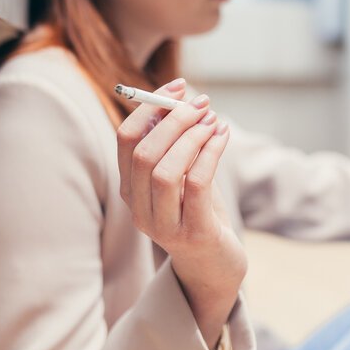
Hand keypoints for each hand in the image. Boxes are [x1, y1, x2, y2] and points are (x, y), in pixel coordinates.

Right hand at [116, 79, 246, 344]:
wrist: (215, 264)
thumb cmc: (199, 211)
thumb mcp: (183, 172)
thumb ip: (176, 141)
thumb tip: (180, 95)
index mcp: (130, 187)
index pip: (126, 139)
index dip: (150, 106)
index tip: (178, 86)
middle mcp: (138, 207)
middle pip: (143, 153)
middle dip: (174, 120)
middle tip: (202, 103)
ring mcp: (163, 225)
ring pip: (164, 171)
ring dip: (192, 138)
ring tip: (214, 121)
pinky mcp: (193, 234)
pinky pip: (195, 185)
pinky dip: (210, 154)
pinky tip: (223, 137)